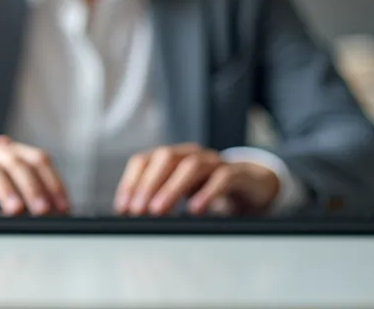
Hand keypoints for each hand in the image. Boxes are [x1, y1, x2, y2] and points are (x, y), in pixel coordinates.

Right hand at [0, 135, 69, 215]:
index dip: (53, 181)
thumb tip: (55, 210)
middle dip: (32, 187)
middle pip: (16, 163)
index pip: (37, 159)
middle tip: (43, 210)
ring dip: (6, 190)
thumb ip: (23, 189)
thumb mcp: (0, 182)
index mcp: (7, 151)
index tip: (63, 206)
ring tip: (16, 211)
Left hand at [113, 144, 279, 215]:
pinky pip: (222, 177)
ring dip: (171, 188)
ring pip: (191, 166)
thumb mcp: (180, 194)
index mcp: (172, 156)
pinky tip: (195, 210)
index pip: (144, 160)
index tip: (122, 208)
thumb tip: (132, 221)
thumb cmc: (207, 190)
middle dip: (147, 184)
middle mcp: (190, 153)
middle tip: (137, 211)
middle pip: (164, 158)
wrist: (251, 185)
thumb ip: (158, 202)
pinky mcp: (237, 172)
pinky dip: (207, 192)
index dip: (131, 182)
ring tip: (158, 211)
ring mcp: (214, 160)